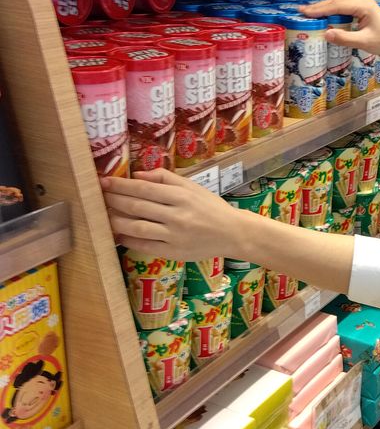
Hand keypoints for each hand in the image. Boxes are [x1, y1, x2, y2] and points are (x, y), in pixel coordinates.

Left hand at [102, 169, 246, 260]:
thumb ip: (165, 178)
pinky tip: (118, 234)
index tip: (104, 181)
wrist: (232, 233)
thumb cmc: (211, 207)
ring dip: (116, 220)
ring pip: (137, 227)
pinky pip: (145, 245)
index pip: (144, 189)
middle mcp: (176, 215)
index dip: (121, 185)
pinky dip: (129, 239)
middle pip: (137, 207)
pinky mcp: (173, 252)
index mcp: (181, 196)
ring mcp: (174, 235)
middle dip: (114, 200)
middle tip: (97, 196)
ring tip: (103, 215)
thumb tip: (138, 176)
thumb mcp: (192, 187)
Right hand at [299, 0, 379, 59]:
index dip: (319, 9)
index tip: (305, 12)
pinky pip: (343, 7)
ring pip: (338, 3)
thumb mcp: (364, 42)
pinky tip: (321, 14)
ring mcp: (362, 2)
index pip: (337, 5)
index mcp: (363, 5)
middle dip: (318, 7)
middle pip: (335, 2)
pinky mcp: (361, 7)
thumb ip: (345, 38)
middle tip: (300, 11)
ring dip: (323, 8)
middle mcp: (362, 0)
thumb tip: (326, 34)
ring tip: (307, 12)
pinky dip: (331, 11)